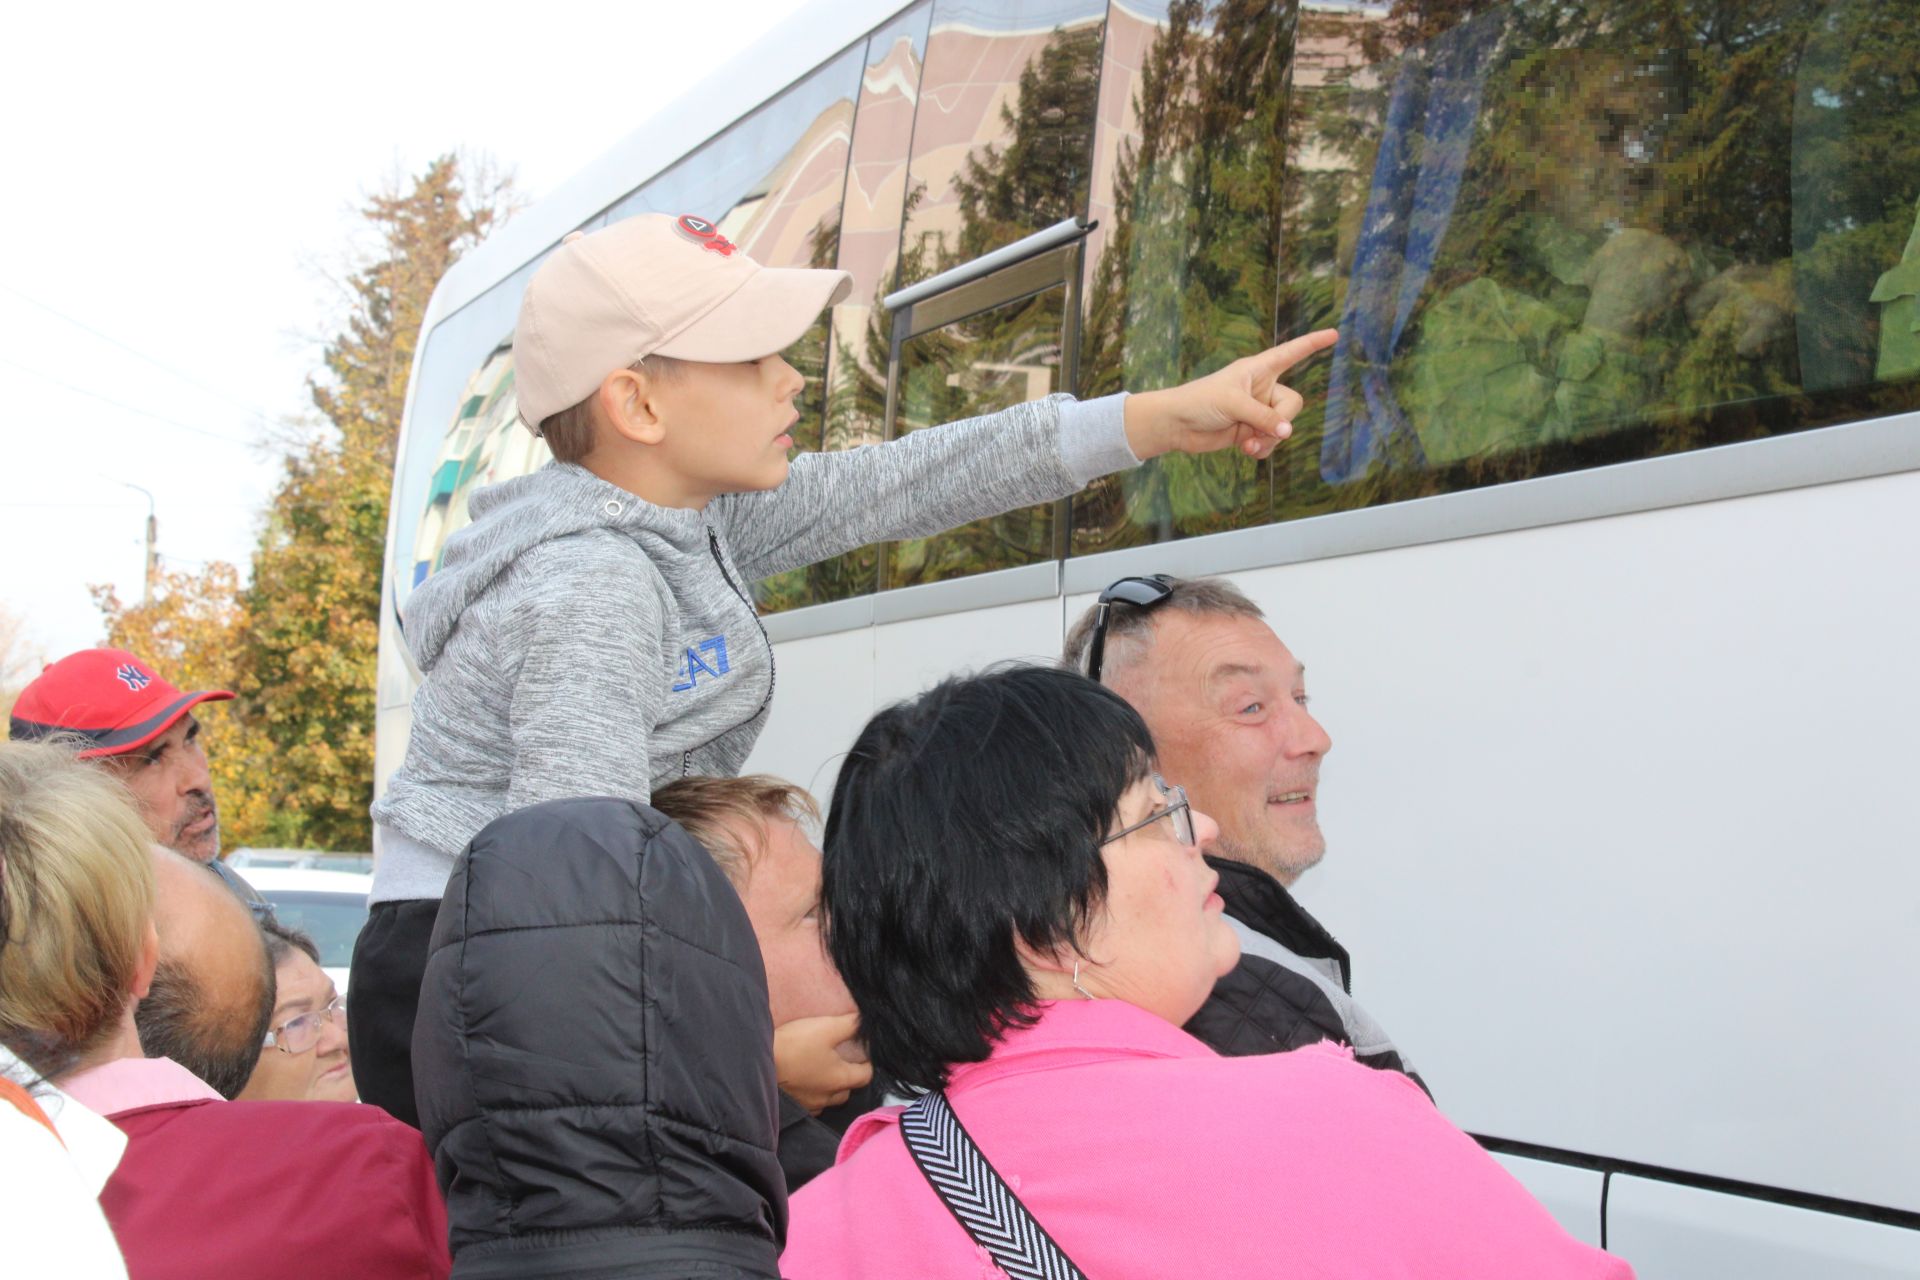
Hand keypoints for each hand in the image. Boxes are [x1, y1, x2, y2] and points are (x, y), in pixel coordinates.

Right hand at [775, 1012, 873, 1113]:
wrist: (756, 1064)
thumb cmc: (794, 1046)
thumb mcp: (825, 1028)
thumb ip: (850, 1025)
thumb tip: (865, 1023)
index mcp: (840, 1079)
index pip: (866, 1075)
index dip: (867, 1063)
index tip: (863, 1053)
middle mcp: (827, 1097)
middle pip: (847, 1090)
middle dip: (848, 1077)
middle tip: (841, 1061)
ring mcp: (809, 1105)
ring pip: (828, 1099)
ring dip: (829, 1088)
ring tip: (821, 1072)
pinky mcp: (793, 1107)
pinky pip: (809, 1104)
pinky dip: (811, 1094)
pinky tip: (803, 1082)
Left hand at [1121, 329, 1339, 460]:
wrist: (1176, 425)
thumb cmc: (1200, 401)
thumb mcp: (1234, 404)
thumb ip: (1263, 417)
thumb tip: (1287, 433)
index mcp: (1258, 369)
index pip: (1291, 352)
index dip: (1312, 344)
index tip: (1334, 334)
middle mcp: (1261, 388)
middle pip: (1293, 403)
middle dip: (1281, 421)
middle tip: (1264, 430)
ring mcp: (1257, 411)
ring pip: (1282, 427)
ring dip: (1268, 440)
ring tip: (1248, 445)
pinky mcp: (1250, 431)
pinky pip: (1270, 442)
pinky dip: (1262, 448)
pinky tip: (1245, 450)